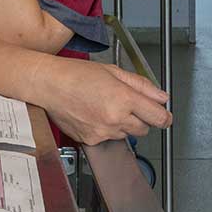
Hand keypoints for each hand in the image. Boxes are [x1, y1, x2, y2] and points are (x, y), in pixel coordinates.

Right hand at [36, 57, 171, 144]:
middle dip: (139, 118)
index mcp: (123, 98)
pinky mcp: (90, 140)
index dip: (163, 116)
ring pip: (126, 135)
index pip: (159, 117)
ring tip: (102, 106)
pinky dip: (104, 129)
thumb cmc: (75, 74)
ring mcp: (102, 131)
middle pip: (144, 129)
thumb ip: (141, 85)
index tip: (162, 115)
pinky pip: (107, 138)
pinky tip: (91, 114)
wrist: (47, 84)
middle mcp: (115, 118)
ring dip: (121, 124)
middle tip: (123, 104)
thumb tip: (161, 97)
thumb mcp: (112, 71)